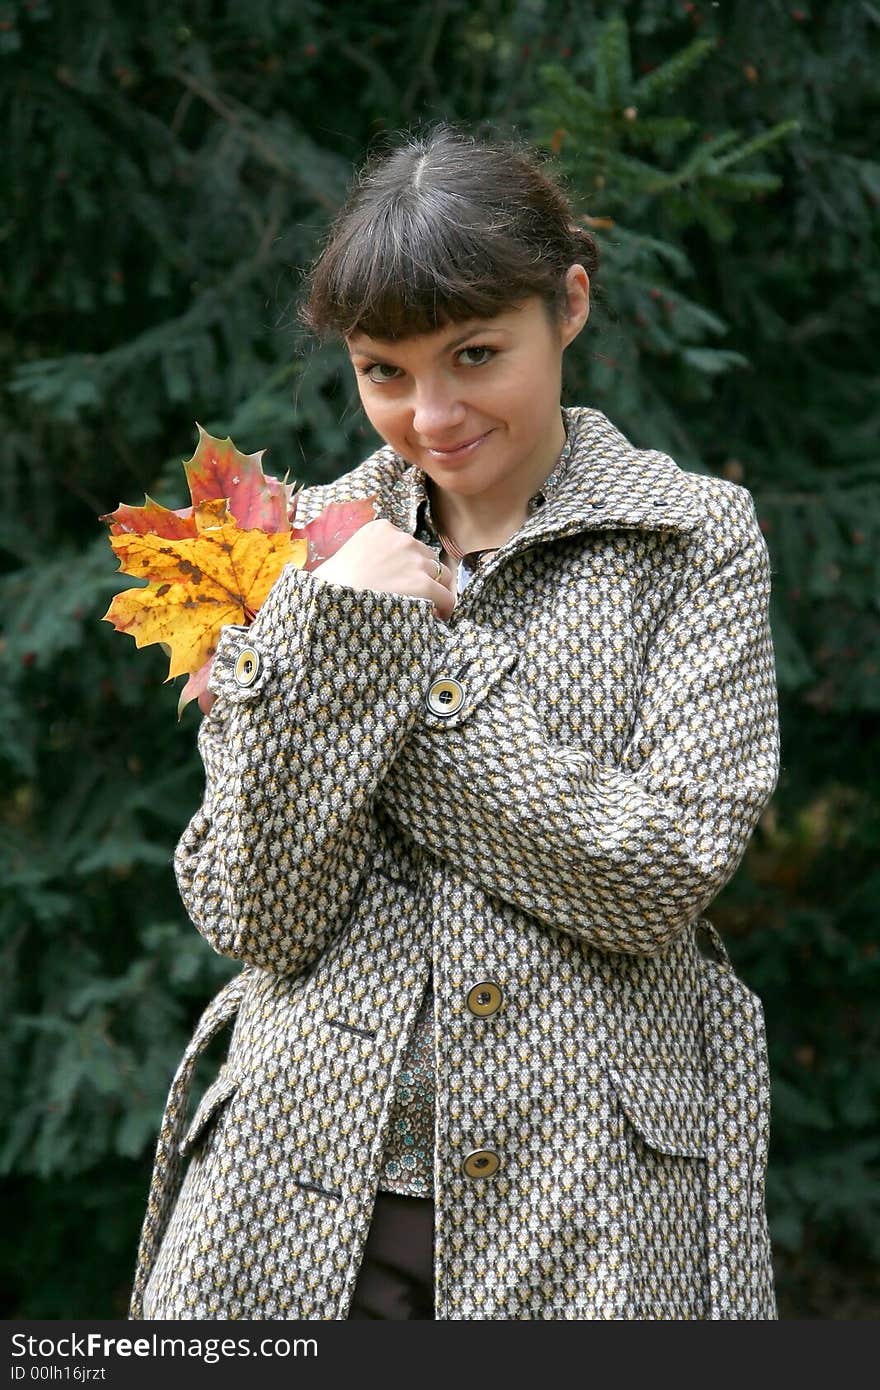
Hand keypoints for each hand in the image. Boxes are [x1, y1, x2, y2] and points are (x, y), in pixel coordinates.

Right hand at [312, 518, 455, 621]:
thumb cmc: (330, 586)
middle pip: (428, 557)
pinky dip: (446, 607)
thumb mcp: (348, 555)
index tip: (405, 580)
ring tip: (431, 608)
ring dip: (437, 591)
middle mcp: (402, 539)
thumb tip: (385, 571)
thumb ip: (371, 554)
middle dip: (424, 576)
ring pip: (441, 575)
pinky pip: (445, 596)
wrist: (328, 602)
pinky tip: (440, 617)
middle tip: (420, 596)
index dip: (410, 565)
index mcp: (382, 528)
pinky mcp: (423, 584)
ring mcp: (414, 561)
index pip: (408, 544)